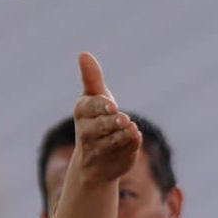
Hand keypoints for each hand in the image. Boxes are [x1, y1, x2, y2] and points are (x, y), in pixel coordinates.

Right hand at [73, 52, 140, 184]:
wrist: (96, 158)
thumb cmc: (96, 119)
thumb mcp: (94, 97)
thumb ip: (91, 78)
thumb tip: (83, 54)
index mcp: (82, 113)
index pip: (90, 108)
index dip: (102, 107)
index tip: (112, 106)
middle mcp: (86, 134)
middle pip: (101, 126)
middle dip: (113, 123)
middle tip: (124, 120)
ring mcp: (99, 151)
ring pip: (113, 142)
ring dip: (124, 135)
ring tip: (131, 128)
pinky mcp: (114, 163)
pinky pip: (126, 153)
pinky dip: (132, 146)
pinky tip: (135, 138)